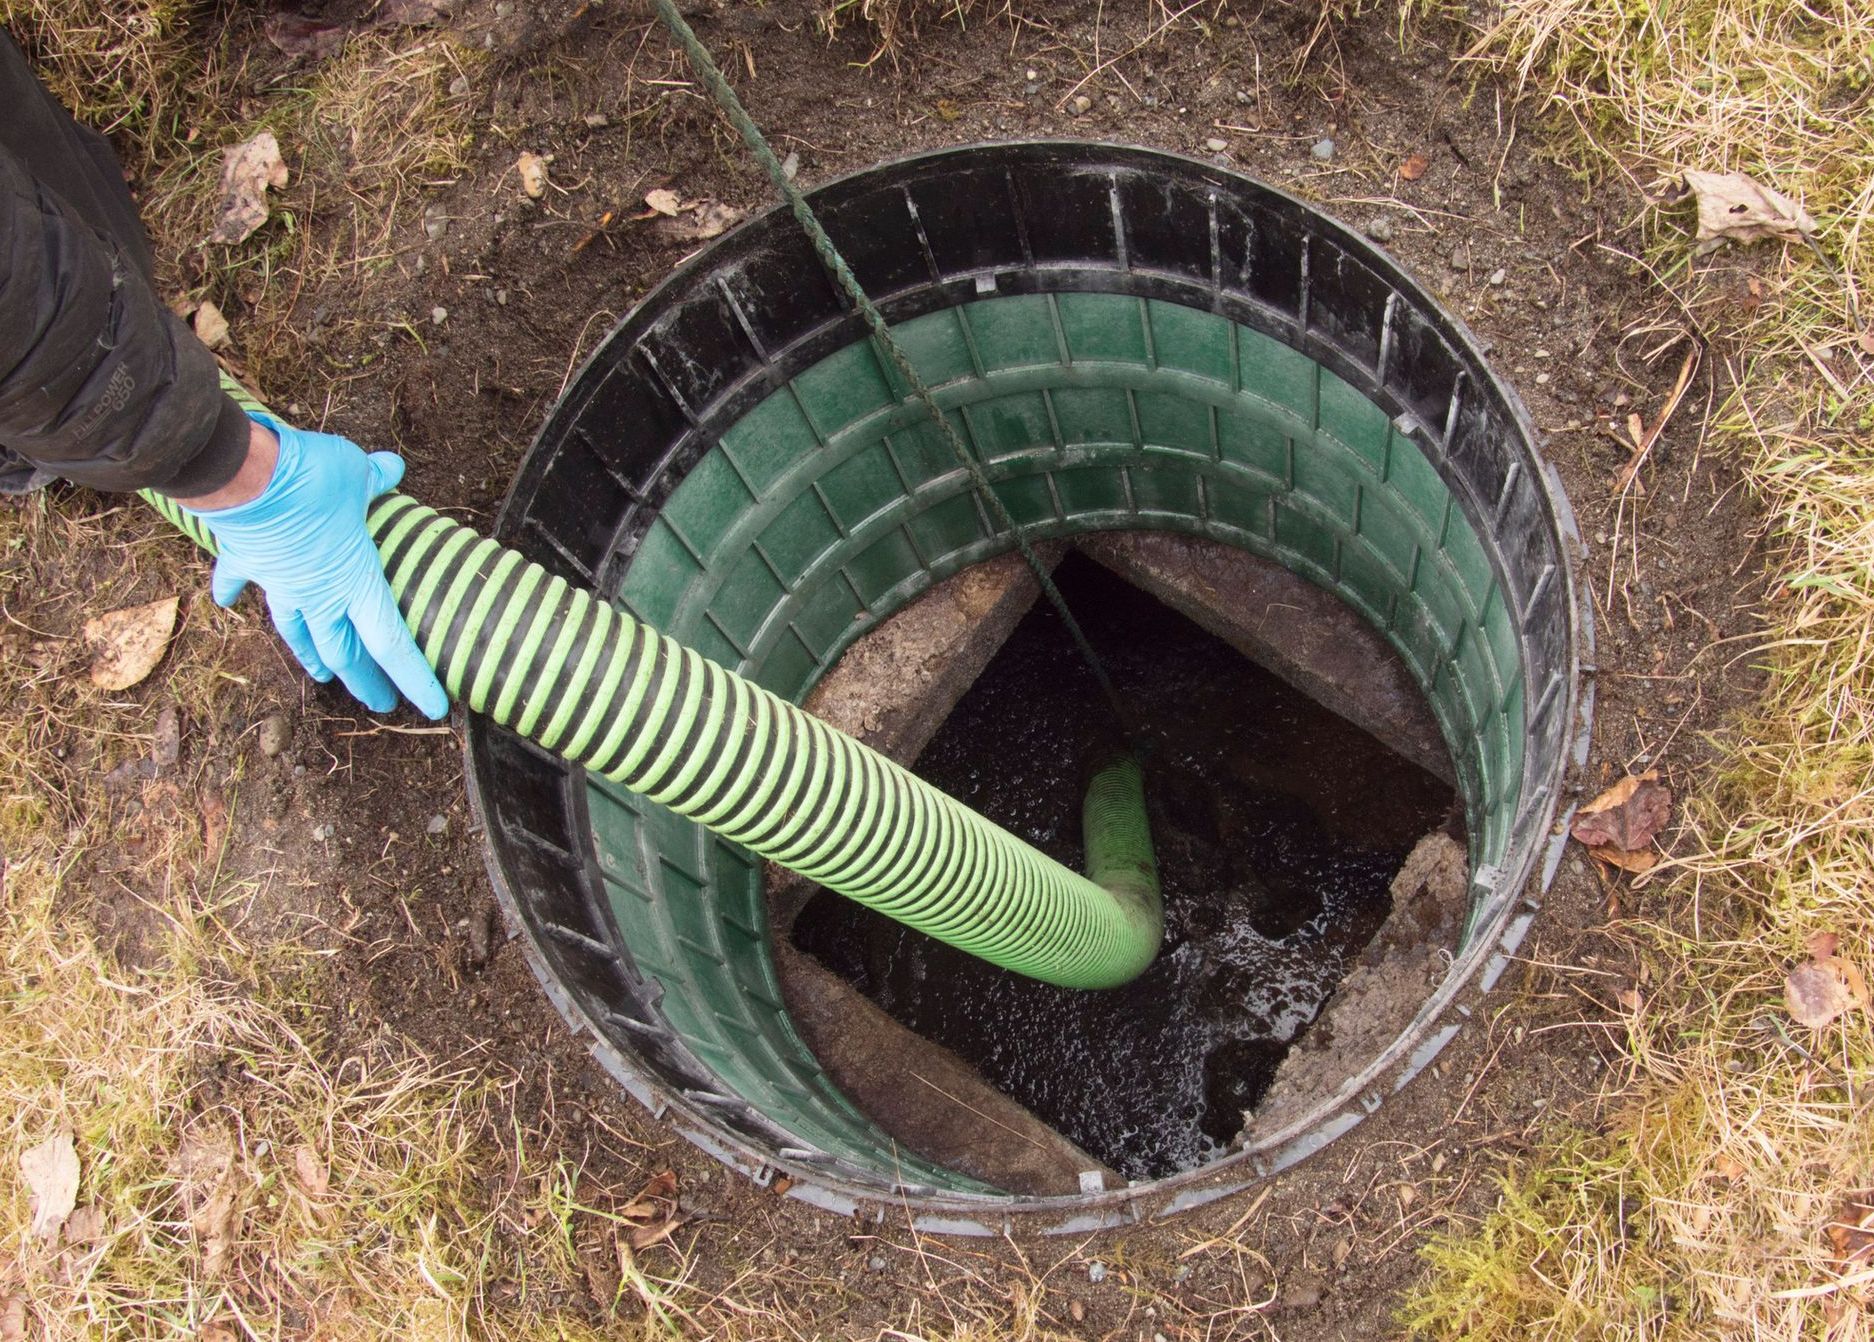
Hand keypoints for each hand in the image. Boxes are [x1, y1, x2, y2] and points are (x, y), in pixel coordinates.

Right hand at [180, 416, 448, 718]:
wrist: (242, 473)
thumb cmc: (311, 479)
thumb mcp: (356, 474)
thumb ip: (375, 478)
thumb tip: (392, 468)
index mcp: (356, 582)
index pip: (393, 645)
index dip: (416, 680)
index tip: (433, 708)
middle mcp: (318, 594)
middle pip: (346, 652)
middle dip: (365, 682)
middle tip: (381, 703)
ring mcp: (278, 582)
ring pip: (298, 631)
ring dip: (311, 656)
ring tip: (322, 675)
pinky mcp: (244, 560)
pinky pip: (239, 582)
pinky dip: (232, 592)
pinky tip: (226, 603)